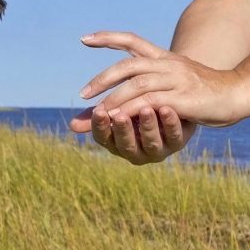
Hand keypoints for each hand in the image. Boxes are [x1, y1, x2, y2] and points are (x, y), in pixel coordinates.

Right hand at [70, 103, 195, 164]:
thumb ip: (100, 111)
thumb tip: (72, 125)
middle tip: (120, 115)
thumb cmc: (137, 102)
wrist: (170, 99)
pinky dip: (170, 123)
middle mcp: (136, 149)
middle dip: (123, 130)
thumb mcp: (118, 104)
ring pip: (151, 142)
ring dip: (148, 126)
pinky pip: (174, 135)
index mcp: (117, 141)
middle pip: (126, 145)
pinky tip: (167, 108)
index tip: (99, 111)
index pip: (104, 138)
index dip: (101, 126)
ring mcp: (158, 148)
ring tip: (146, 108)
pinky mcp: (178, 141)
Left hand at [72, 31, 244, 129]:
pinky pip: (151, 102)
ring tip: (97, 112)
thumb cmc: (205, 92)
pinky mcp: (182, 97)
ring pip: (136, 84)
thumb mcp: (178, 80)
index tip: (84, 39)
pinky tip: (120, 119)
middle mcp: (168, 63)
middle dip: (103, 79)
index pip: (131, 40)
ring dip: (114, 98)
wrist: (236, 93)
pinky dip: (132, 109)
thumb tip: (131, 90)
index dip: (107, 37)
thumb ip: (154, 83)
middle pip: (128, 65)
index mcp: (164, 57)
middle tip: (83, 94)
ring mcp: (176, 78)